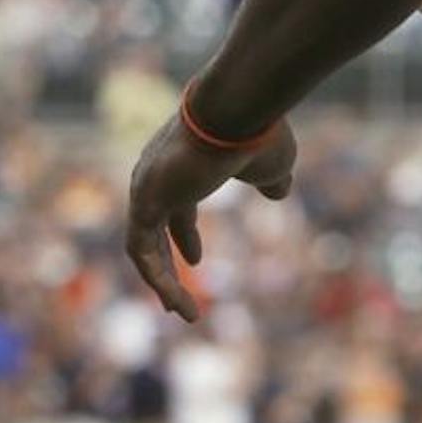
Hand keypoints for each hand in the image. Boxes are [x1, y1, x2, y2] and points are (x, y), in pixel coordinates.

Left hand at [124, 111, 296, 321]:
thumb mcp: (273, 163)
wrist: (239, 109)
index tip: (197, 260)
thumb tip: (279, 190)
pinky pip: (142, 252)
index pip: (175, 206)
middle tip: (173, 295)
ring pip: (143, 247)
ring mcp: (146, 187)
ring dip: (162, 282)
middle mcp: (156, 176)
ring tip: (182, 313)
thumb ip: (271, 179)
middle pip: (152, 229)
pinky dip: (158, 279)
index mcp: (183, 166)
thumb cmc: (257, 132)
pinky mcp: (143, 202)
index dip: (185, 235)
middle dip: (164, 264)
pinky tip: (177, 303)